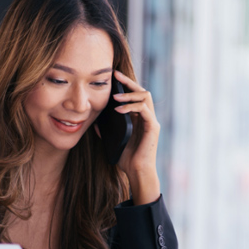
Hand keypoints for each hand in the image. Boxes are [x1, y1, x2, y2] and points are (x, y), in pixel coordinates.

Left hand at [112, 70, 160, 204]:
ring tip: (116, 97)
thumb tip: (96, 122)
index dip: (126, 85)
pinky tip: (118, 110)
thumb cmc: (127, 159)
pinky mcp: (153, 128)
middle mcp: (148, 117)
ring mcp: (151, 122)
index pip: (135, 95)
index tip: (114, 76)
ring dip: (130, 94)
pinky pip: (144, 110)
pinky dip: (131, 107)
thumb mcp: (113, 141)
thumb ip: (107, 131)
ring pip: (145, 97)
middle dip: (129, 82)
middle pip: (142, 91)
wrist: (137, 172)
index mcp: (139, 118)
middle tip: (116, 75)